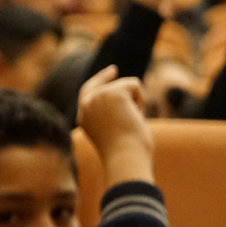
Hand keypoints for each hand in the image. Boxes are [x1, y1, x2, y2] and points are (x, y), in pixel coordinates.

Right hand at [76, 65, 153, 185]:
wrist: (125, 157)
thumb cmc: (125, 152)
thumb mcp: (118, 134)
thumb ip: (116, 117)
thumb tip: (130, 103)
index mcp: (84, 117)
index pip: (88, 93)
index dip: (99, 81)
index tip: (110, 72)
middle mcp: (86, 104)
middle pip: (99, 82)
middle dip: (106, 76)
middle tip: (113, 69)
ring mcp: (98, 96)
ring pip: (123, 85)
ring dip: (135, 101)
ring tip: (133, 120)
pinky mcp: (112, 92)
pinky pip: (135, 84)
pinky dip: (141, 99)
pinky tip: (137, 115)